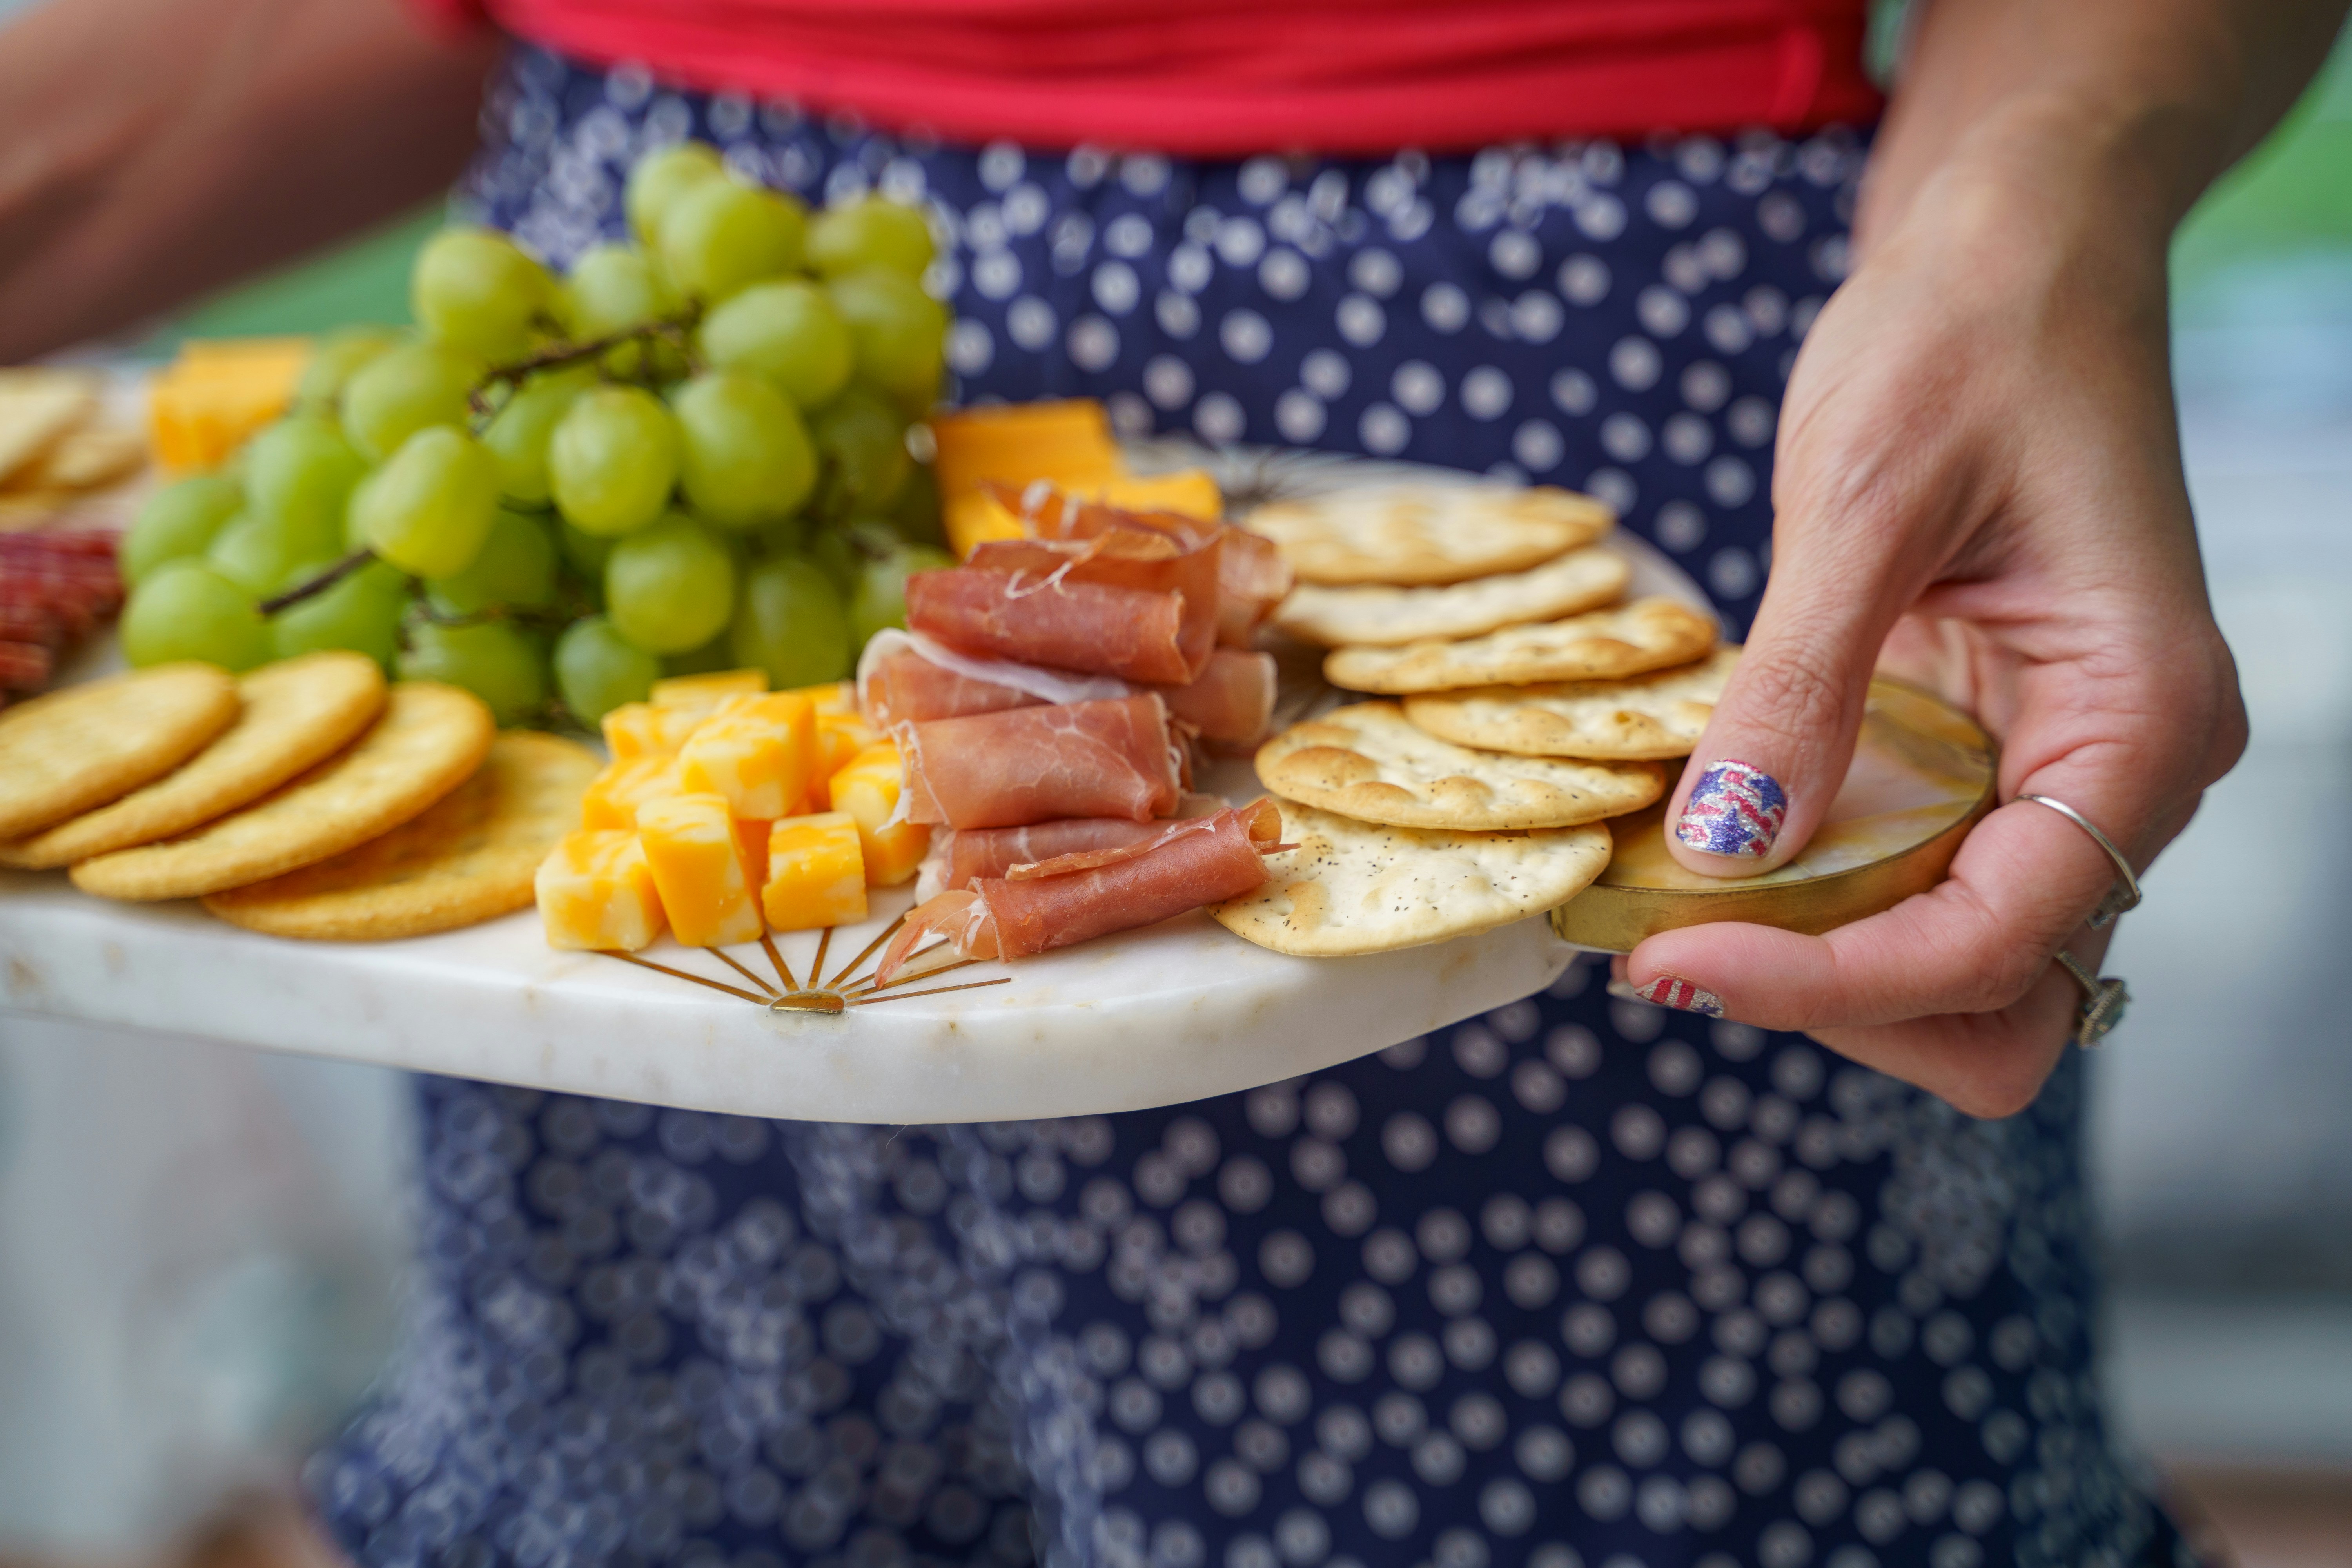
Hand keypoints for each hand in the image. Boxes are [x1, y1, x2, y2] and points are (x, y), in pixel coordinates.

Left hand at [1618, 124, 2247, 1117]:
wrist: (2009, 257)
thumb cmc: (1967, 337)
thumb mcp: (1865, 498)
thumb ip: (1803, 684)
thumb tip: (1724, 849)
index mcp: (2137, 722)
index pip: (1994, 944)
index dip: (1830, 982)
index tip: (1670, 959)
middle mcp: (2114, 773)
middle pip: (1989, 997)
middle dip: (1833, 996)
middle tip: (1665, 943)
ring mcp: (2048, 769)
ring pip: (1945, 961)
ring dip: (1812, 958)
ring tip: (1665, 901)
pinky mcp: (1975, 748)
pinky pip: (1902, 876)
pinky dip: (1806, 892)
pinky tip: (1704, 846)